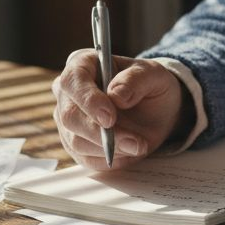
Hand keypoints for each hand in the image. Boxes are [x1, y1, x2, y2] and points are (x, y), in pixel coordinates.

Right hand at [51, 51, 187, 170]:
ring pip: (77, 141)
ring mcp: (69, 120)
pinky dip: (110, 159)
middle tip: (133, 141)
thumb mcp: (154, 75)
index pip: (72, 80)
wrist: (155, 111)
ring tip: (139, 144)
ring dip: (110, 148)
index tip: (110, 117)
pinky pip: (86, 158)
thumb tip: (116, 95)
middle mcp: (68, 92)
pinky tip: (129, 151)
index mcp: (83, 64)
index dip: (88, 100)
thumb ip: (136, 80)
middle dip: (101, 133)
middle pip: (70, 116)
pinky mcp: (75, 144)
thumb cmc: (150, 86)